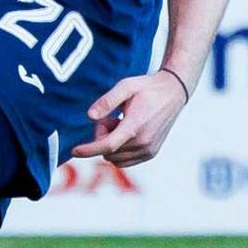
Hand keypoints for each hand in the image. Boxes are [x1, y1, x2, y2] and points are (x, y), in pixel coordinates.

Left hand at [70, 68, 190, 167]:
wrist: (174, 92)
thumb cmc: (147, 88)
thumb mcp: (125, 86)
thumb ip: (107, 101)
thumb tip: (90, 116)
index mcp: (135, 126)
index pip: (107, 145)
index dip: (88, 150)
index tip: (73, 151)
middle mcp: (143, 143)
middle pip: (108, 151)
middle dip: (101, 136)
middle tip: (111, 117)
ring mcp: (149, 150)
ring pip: (115, 158)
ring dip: (111, 144)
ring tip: (121, 123)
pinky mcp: (151, 153)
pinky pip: (125, 161)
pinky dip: (119, 150)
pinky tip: (127, 131)